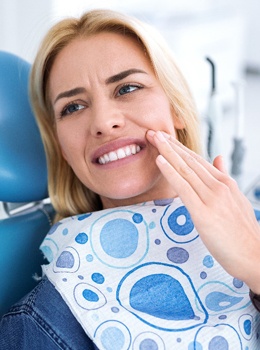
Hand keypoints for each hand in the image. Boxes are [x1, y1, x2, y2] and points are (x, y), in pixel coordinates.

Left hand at [146, 130, 259, 292]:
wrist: (255, 256)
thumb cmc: (243, 232)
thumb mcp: (237, 199)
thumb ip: (224, 177)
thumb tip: (218, 158)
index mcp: (225, 183)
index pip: (198, 160)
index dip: (180, 148)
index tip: (166, 138)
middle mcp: (219, 186)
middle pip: (189, 160)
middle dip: (170, 145)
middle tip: (154, 132)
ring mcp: (211, 198)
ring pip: (185, 169)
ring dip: (167, 152)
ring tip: (154, 138)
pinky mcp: (203, 213)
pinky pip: (183, 188)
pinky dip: (170, 172)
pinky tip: (159, 160)